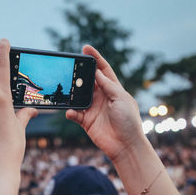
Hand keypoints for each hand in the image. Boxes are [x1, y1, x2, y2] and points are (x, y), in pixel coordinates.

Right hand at [66, 45, 143, 161]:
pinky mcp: (86, 121)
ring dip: (72, 92)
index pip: (103, 70)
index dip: (95, 58)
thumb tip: (96, 72)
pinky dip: (70, 112)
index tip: (86, 48)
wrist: (125, 145)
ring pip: (78, 96)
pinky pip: (74, 113)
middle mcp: (102, 96)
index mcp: (113, 89)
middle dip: (79, 73)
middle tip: (71, 67)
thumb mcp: (121, 99)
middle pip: (87, 80)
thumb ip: (108, 85)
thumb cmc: (129, 121)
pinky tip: (70, 111)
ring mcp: (93, 108)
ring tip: (66, 88)